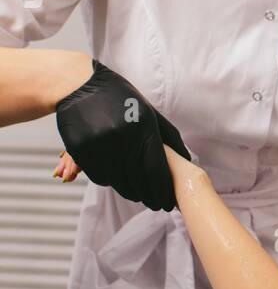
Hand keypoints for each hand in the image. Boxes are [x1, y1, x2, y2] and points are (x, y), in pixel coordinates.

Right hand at [55, 59, 190, 211]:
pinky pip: (100, 178)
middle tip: (155, 203)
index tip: (168, 203)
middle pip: (139, 182)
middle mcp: (121, 139)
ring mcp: (99, 146)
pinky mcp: (80, 151)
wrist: (79, 85)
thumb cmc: (119, 99)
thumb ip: (169, 138)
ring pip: (119, 183)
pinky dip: (111, 181)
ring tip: (138, 191)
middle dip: (150, 197)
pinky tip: (117, 175)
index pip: (156, 172)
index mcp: (143, 127)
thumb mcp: (148, 112)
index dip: (163, 192)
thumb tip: (187, 163)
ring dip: (131, 191)